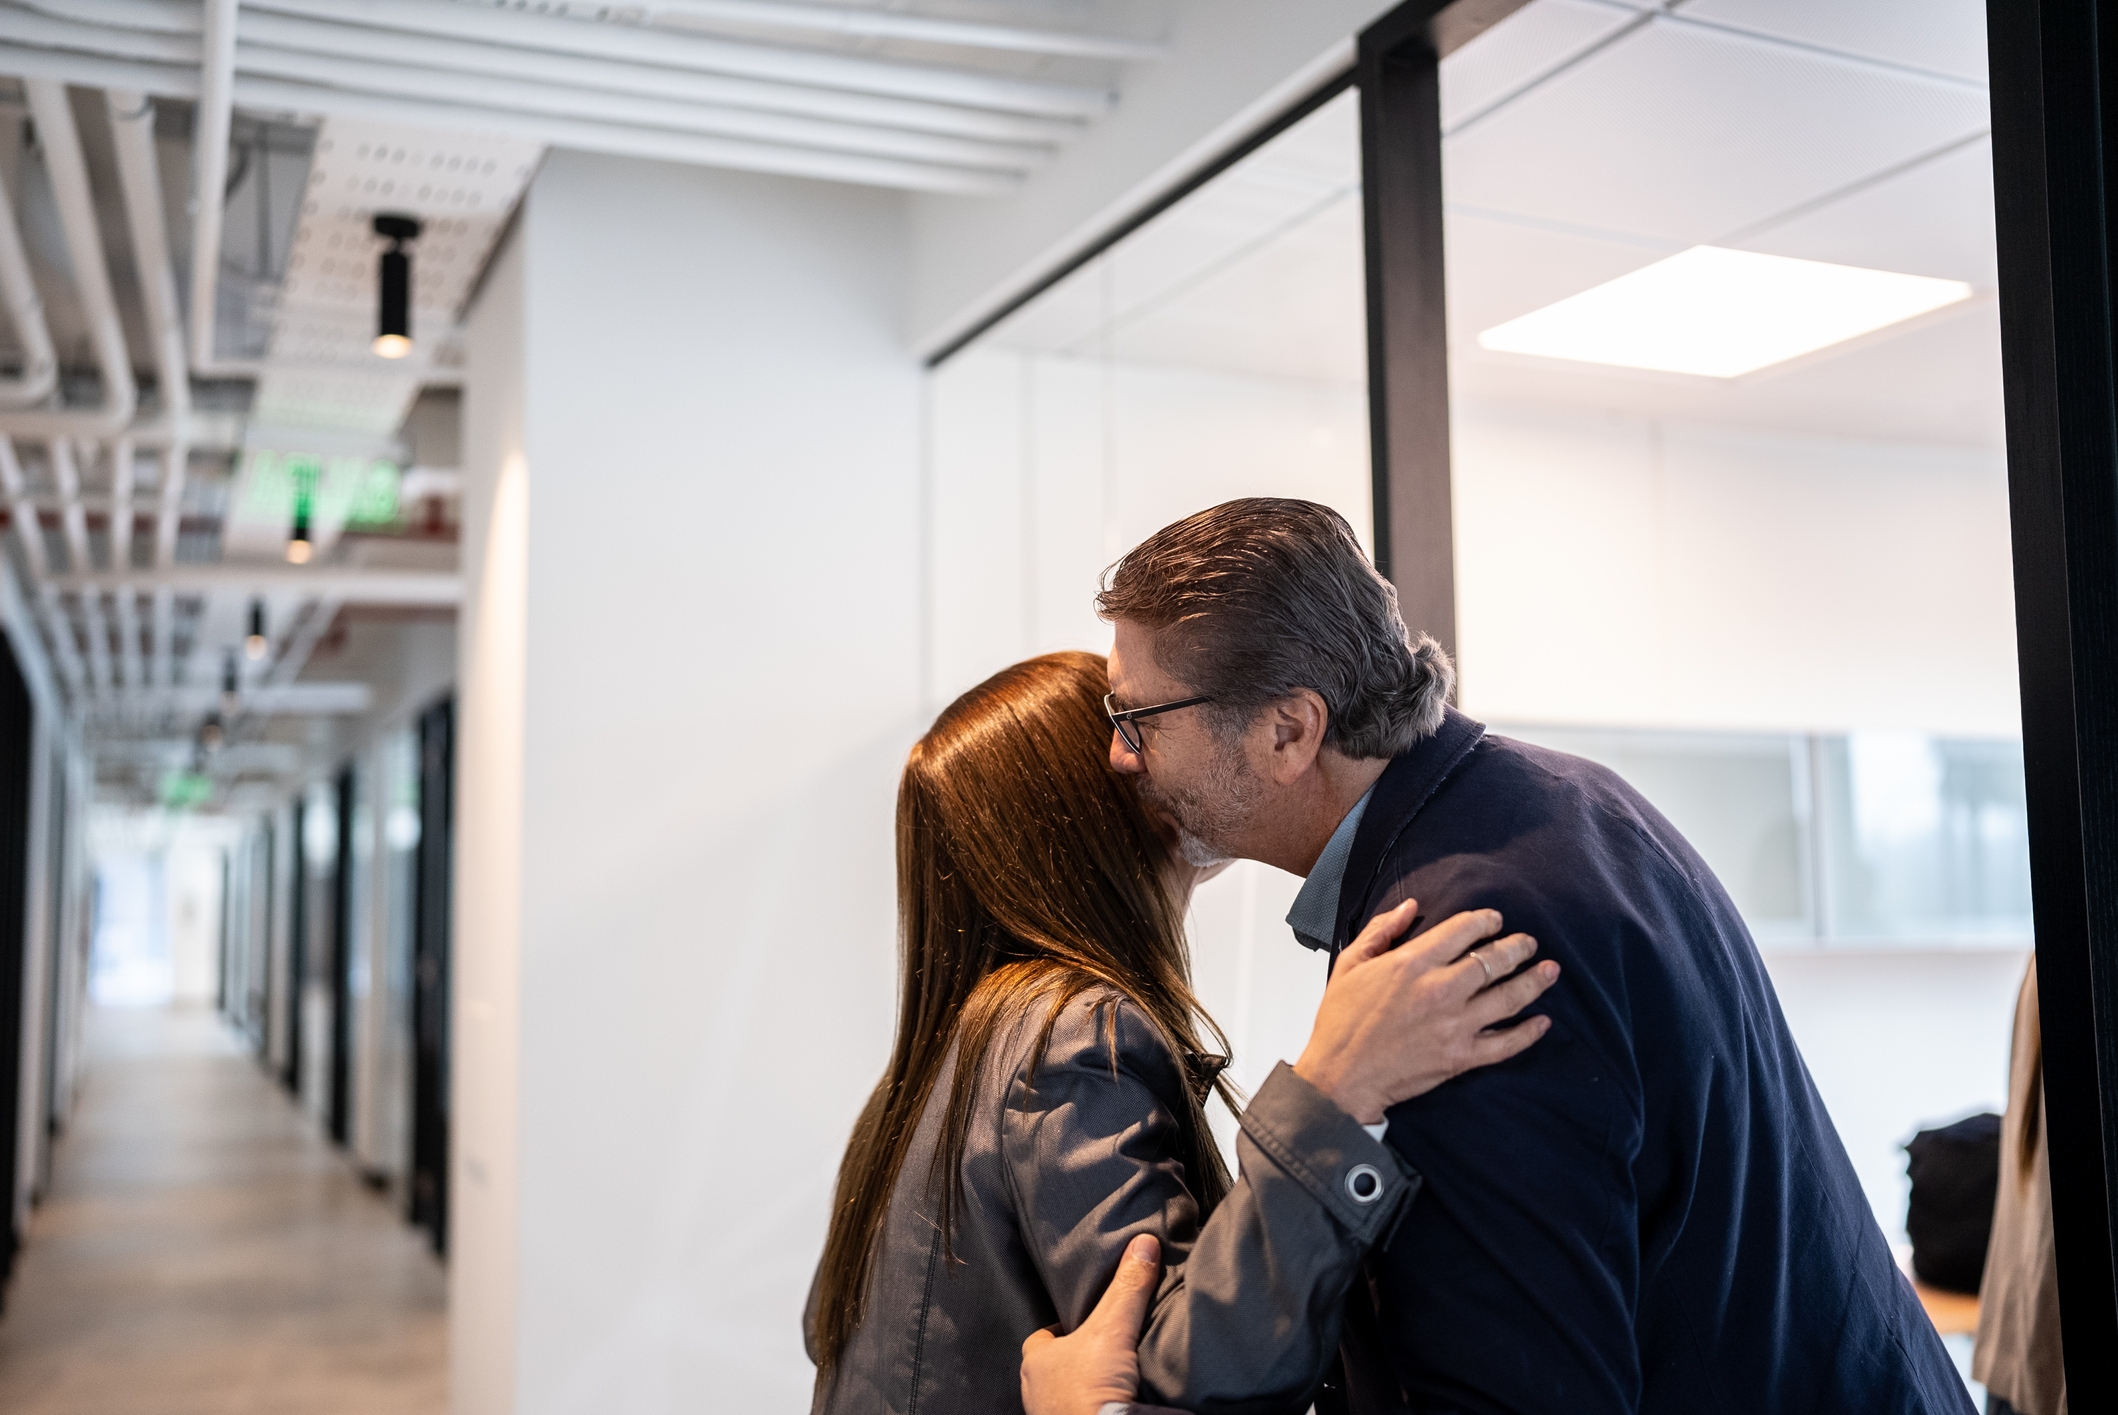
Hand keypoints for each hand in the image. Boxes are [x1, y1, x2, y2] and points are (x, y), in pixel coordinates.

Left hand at [1020, 1233, 1161, 1414]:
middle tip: (1105, 1351)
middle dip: (1077, 1360)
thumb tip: (1144, 1242)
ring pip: (1065, 1393)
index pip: (1043, 1336)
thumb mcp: (1113, 1329)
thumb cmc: (1090, 1389)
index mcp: (1035, 1361)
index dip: (1065, 1328)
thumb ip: (1129, 1288)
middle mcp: (1035, 1391)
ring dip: (1084, 1387)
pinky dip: (1093, 1408)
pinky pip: (1078, 1413)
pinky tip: (1114, 1403)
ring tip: (1112, 1378)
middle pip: (1057, 1365)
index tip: (1089, 1323)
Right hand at [1294, 900, 1558, 1123]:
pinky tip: (1543, 1022)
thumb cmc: (1340, 1021)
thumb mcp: (1350, 964)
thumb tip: (1410, 907)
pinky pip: (1505, 1044)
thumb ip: (1381, 931)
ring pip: (1508, 997)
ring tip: (1550, 970)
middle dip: (1517, 947)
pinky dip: (1528, 1033)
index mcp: (1413, 963)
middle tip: (1529, 942)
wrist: (1341, 1075)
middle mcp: (1440, 990)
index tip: (1495, 920)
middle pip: (1493, 960)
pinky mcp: (1461, 1057)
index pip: (1462, 931)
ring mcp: (1455, 1026)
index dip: (1484, 921)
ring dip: (1534, 981)